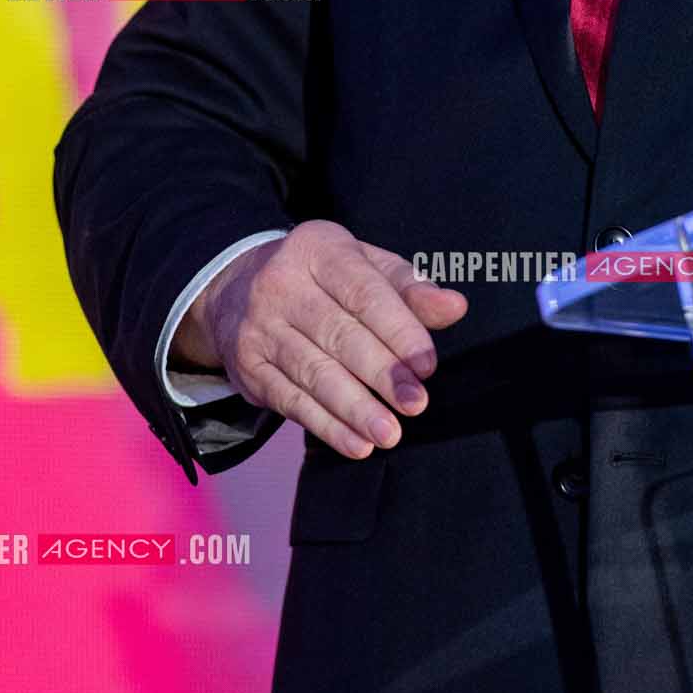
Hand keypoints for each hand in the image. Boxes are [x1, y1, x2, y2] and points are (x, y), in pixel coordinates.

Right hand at [174, 220, 467, 456]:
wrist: (237, 287)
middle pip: (338, 334)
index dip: (399, 330)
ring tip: (389, 434)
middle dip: (381, 374)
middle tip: (415, 404)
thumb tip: (455, 307)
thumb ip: (410, 288)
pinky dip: (326, 426)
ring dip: (354, 409)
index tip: (427, 365)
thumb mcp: (364, 266)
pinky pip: (291, 401)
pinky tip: (356, 443)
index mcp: (319, 249)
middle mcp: (282, 284)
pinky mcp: (248, 366)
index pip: (364, 293)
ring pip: (313, 373)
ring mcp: (259, 326)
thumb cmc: (323, 278)